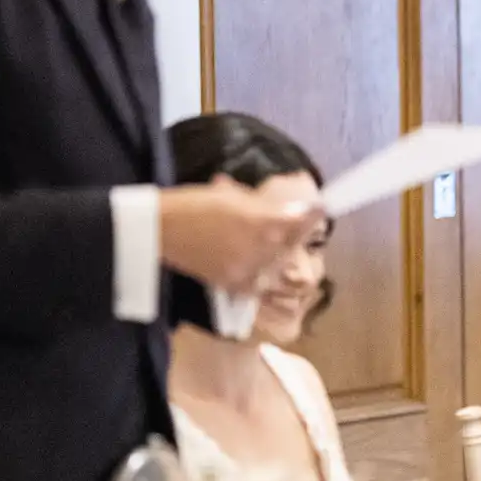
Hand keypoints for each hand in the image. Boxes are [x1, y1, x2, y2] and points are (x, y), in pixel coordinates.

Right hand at [158, 177, 321, 293]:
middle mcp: (264, 248)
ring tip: (267, 243)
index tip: (320, 208)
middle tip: (288, 224)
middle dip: (294, 233)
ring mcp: (250, 270)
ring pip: (279, 265)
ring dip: (279, 254)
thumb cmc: (196, 204)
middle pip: (294, 244)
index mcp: (266, 222)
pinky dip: (260, 272)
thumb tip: (293, 210)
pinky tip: (254, 263)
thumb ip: (267, 206)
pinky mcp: (235, 284)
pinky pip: (260, 282)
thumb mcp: (235, 195)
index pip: (306, 220)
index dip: (315, 213)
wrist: (160, 229)